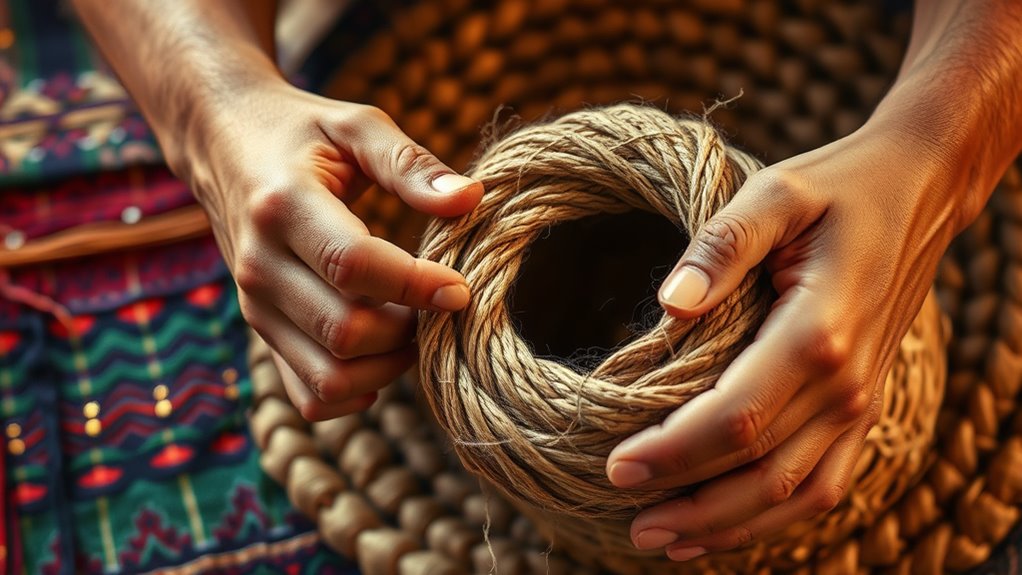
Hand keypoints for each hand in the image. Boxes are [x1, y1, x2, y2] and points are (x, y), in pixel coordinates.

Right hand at [182, 80, 482, 419]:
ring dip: (387, 367)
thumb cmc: (300, 131)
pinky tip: (383, 360)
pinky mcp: (260, 329)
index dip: (416, 284)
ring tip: (415, 328)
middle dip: (408, 329)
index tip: (460, 287)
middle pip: (344, 330)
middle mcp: (259, 264)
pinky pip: (308, 395)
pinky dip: (354, 394)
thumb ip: (411, 163)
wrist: (221, 142)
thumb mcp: (356, 125)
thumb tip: (472, 199)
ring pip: (328, 375)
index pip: (354, 266)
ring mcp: (255, 305)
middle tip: (439, 305)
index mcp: (283, 206)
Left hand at [604, 118, 971, 560]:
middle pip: (758, 469)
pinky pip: (822, 484)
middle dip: (686, 500)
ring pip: (791, 493)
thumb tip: (671, 302)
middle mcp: (845, 382)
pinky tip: (724, 527)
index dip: (673, 451)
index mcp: (819, 330)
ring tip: (661, 540)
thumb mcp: (776, 192)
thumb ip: (722, 244)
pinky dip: (773, 518)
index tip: (615, 467)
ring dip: (725, 525)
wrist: (919, 192)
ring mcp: (859, 402)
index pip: (735, 417)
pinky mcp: (861, 407)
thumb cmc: (838, 188)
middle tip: (623, 516)